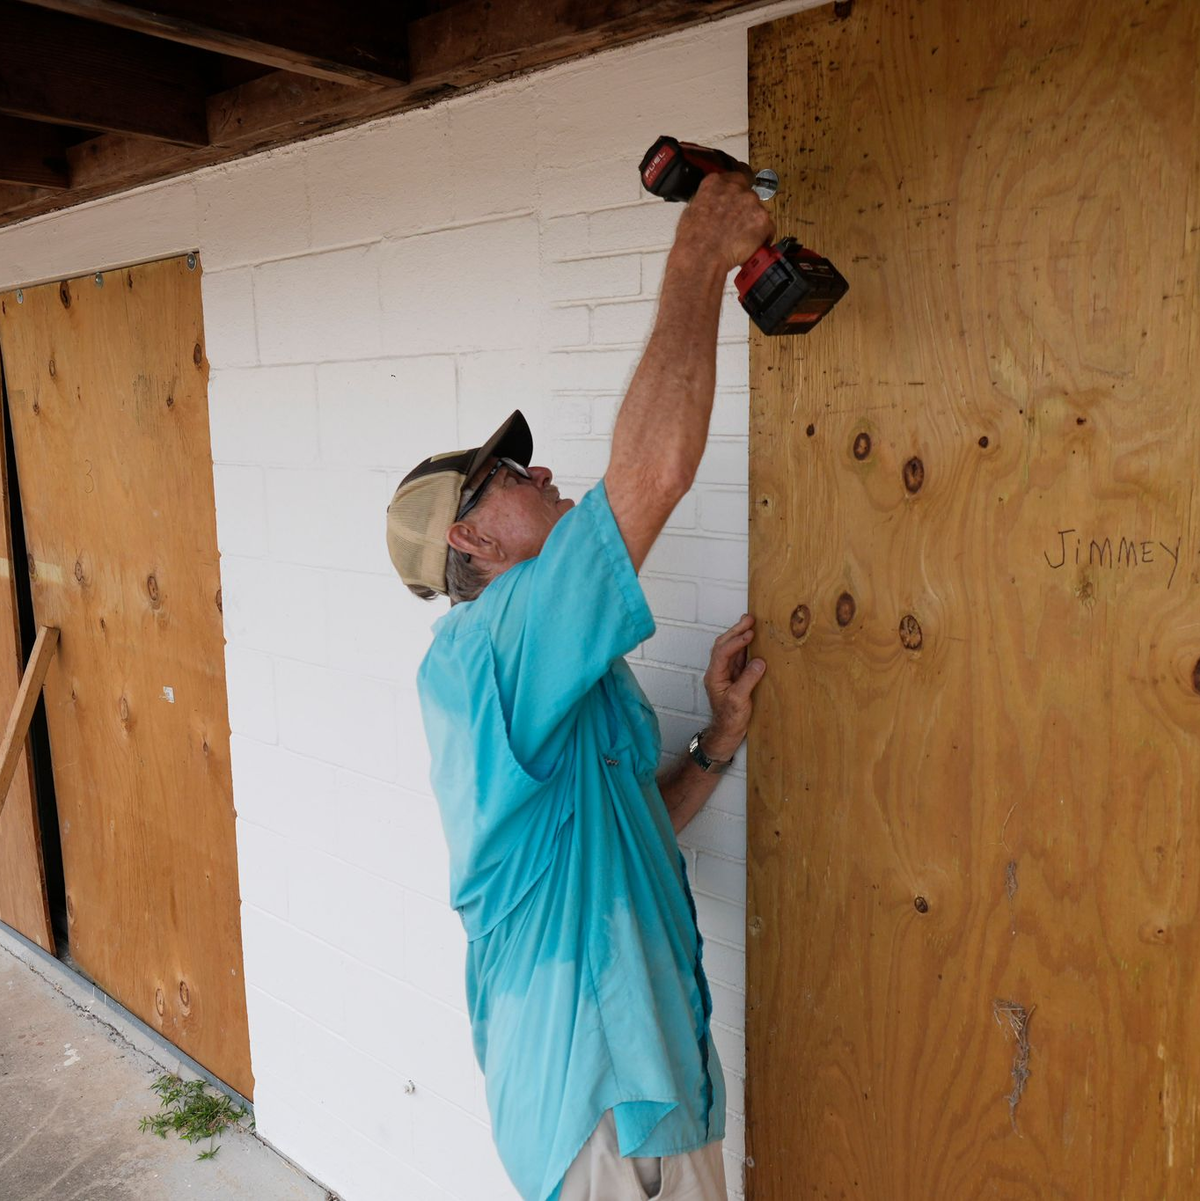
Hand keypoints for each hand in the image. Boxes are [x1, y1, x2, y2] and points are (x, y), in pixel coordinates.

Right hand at [675, 172, 774, 273]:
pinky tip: (748, 246)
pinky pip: (768, 229)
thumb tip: (711, 206)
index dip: (739, 189)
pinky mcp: (763, 220)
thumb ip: (707, 201)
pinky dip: (762, 238)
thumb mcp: (691, 211)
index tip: (740, 195)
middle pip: (749, 195)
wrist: (703, 257)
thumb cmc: (693, 240)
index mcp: (715, 183)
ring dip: (753, 224)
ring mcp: (751, 202)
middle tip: (736, 226)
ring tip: (739, 239)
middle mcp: (735, 188)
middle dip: (745, 210)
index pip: (735, 176)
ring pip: (758, 212)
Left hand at [701, 613, 766, 761]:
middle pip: (723, 645)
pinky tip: (754, 640)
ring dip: (740, 635)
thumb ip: (748, 680)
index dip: (735, 642)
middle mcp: (718, 671)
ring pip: (731, 649)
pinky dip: (746, 647)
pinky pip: (739, 658)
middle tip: (749, 619)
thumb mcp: (738, 700)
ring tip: (751, 623)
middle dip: (736, 631)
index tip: (749, 635)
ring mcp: (727, 673)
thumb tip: (759, 662)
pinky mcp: (735, 677)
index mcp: (714, 676)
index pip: (722, 652)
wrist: (727, 733)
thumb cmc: (729, 719)